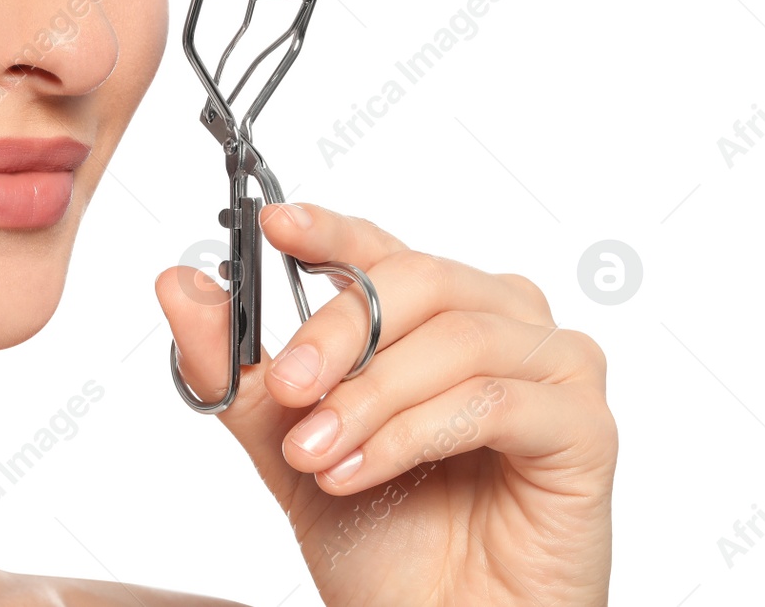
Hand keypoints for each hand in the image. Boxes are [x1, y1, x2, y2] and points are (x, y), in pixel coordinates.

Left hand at [156, 201, 615, 606]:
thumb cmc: (387, 540)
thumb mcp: (288, 444)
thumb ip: (238, 370)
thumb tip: (179, 285)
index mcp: (438, 312)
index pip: (381, 248)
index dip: (330, 230)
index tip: (275, 224)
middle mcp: (504, 322)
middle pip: (419, 280)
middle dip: (339, 331)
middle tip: (285, 387)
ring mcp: (555, 370)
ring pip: (457, 339)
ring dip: (370, 397)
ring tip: (316, 454)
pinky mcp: (585, 430)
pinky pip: (494, 402)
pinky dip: (415, 433)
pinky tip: (362, 472)